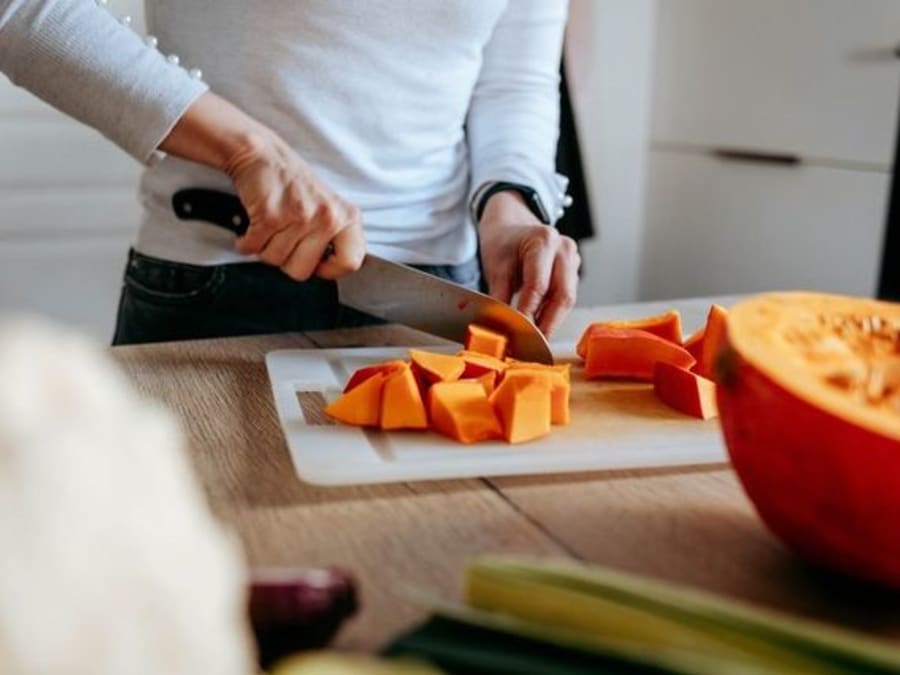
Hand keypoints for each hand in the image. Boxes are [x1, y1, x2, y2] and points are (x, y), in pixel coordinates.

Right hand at [224, 135, 363, 279]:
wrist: (264, 155)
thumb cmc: (295, 183)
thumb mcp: (329, 207)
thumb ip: (335, 237)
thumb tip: (329, 268)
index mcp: (346, 217)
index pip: (350, 262)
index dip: (330, 270)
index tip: (318, 265)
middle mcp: (327, 218)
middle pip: (302, 271)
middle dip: (286, 260)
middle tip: (285, 240)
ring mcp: (300, 217)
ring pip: (275, 260)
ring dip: (265, 247)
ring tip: (271, 227)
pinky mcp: (271, 216)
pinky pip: (254, 248)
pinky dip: (247, 242)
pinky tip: (254, 227)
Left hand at [478, 191, 580, 335]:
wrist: (511, 226)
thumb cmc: (503, 243)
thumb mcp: (495, 267)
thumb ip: (499, 298)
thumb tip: (499, 328)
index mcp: (544, 240)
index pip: (538, 286)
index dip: (529, 314)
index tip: (518, 335)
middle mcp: (564, 249)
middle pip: (562, 295)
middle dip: (548, 324)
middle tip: (533, 346)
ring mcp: (572, 259)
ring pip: (567, 299)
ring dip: (552, 321)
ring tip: (536, 340)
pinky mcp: (573, 271)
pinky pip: (566, 297)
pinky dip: (553, 313)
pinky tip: (540, 326)